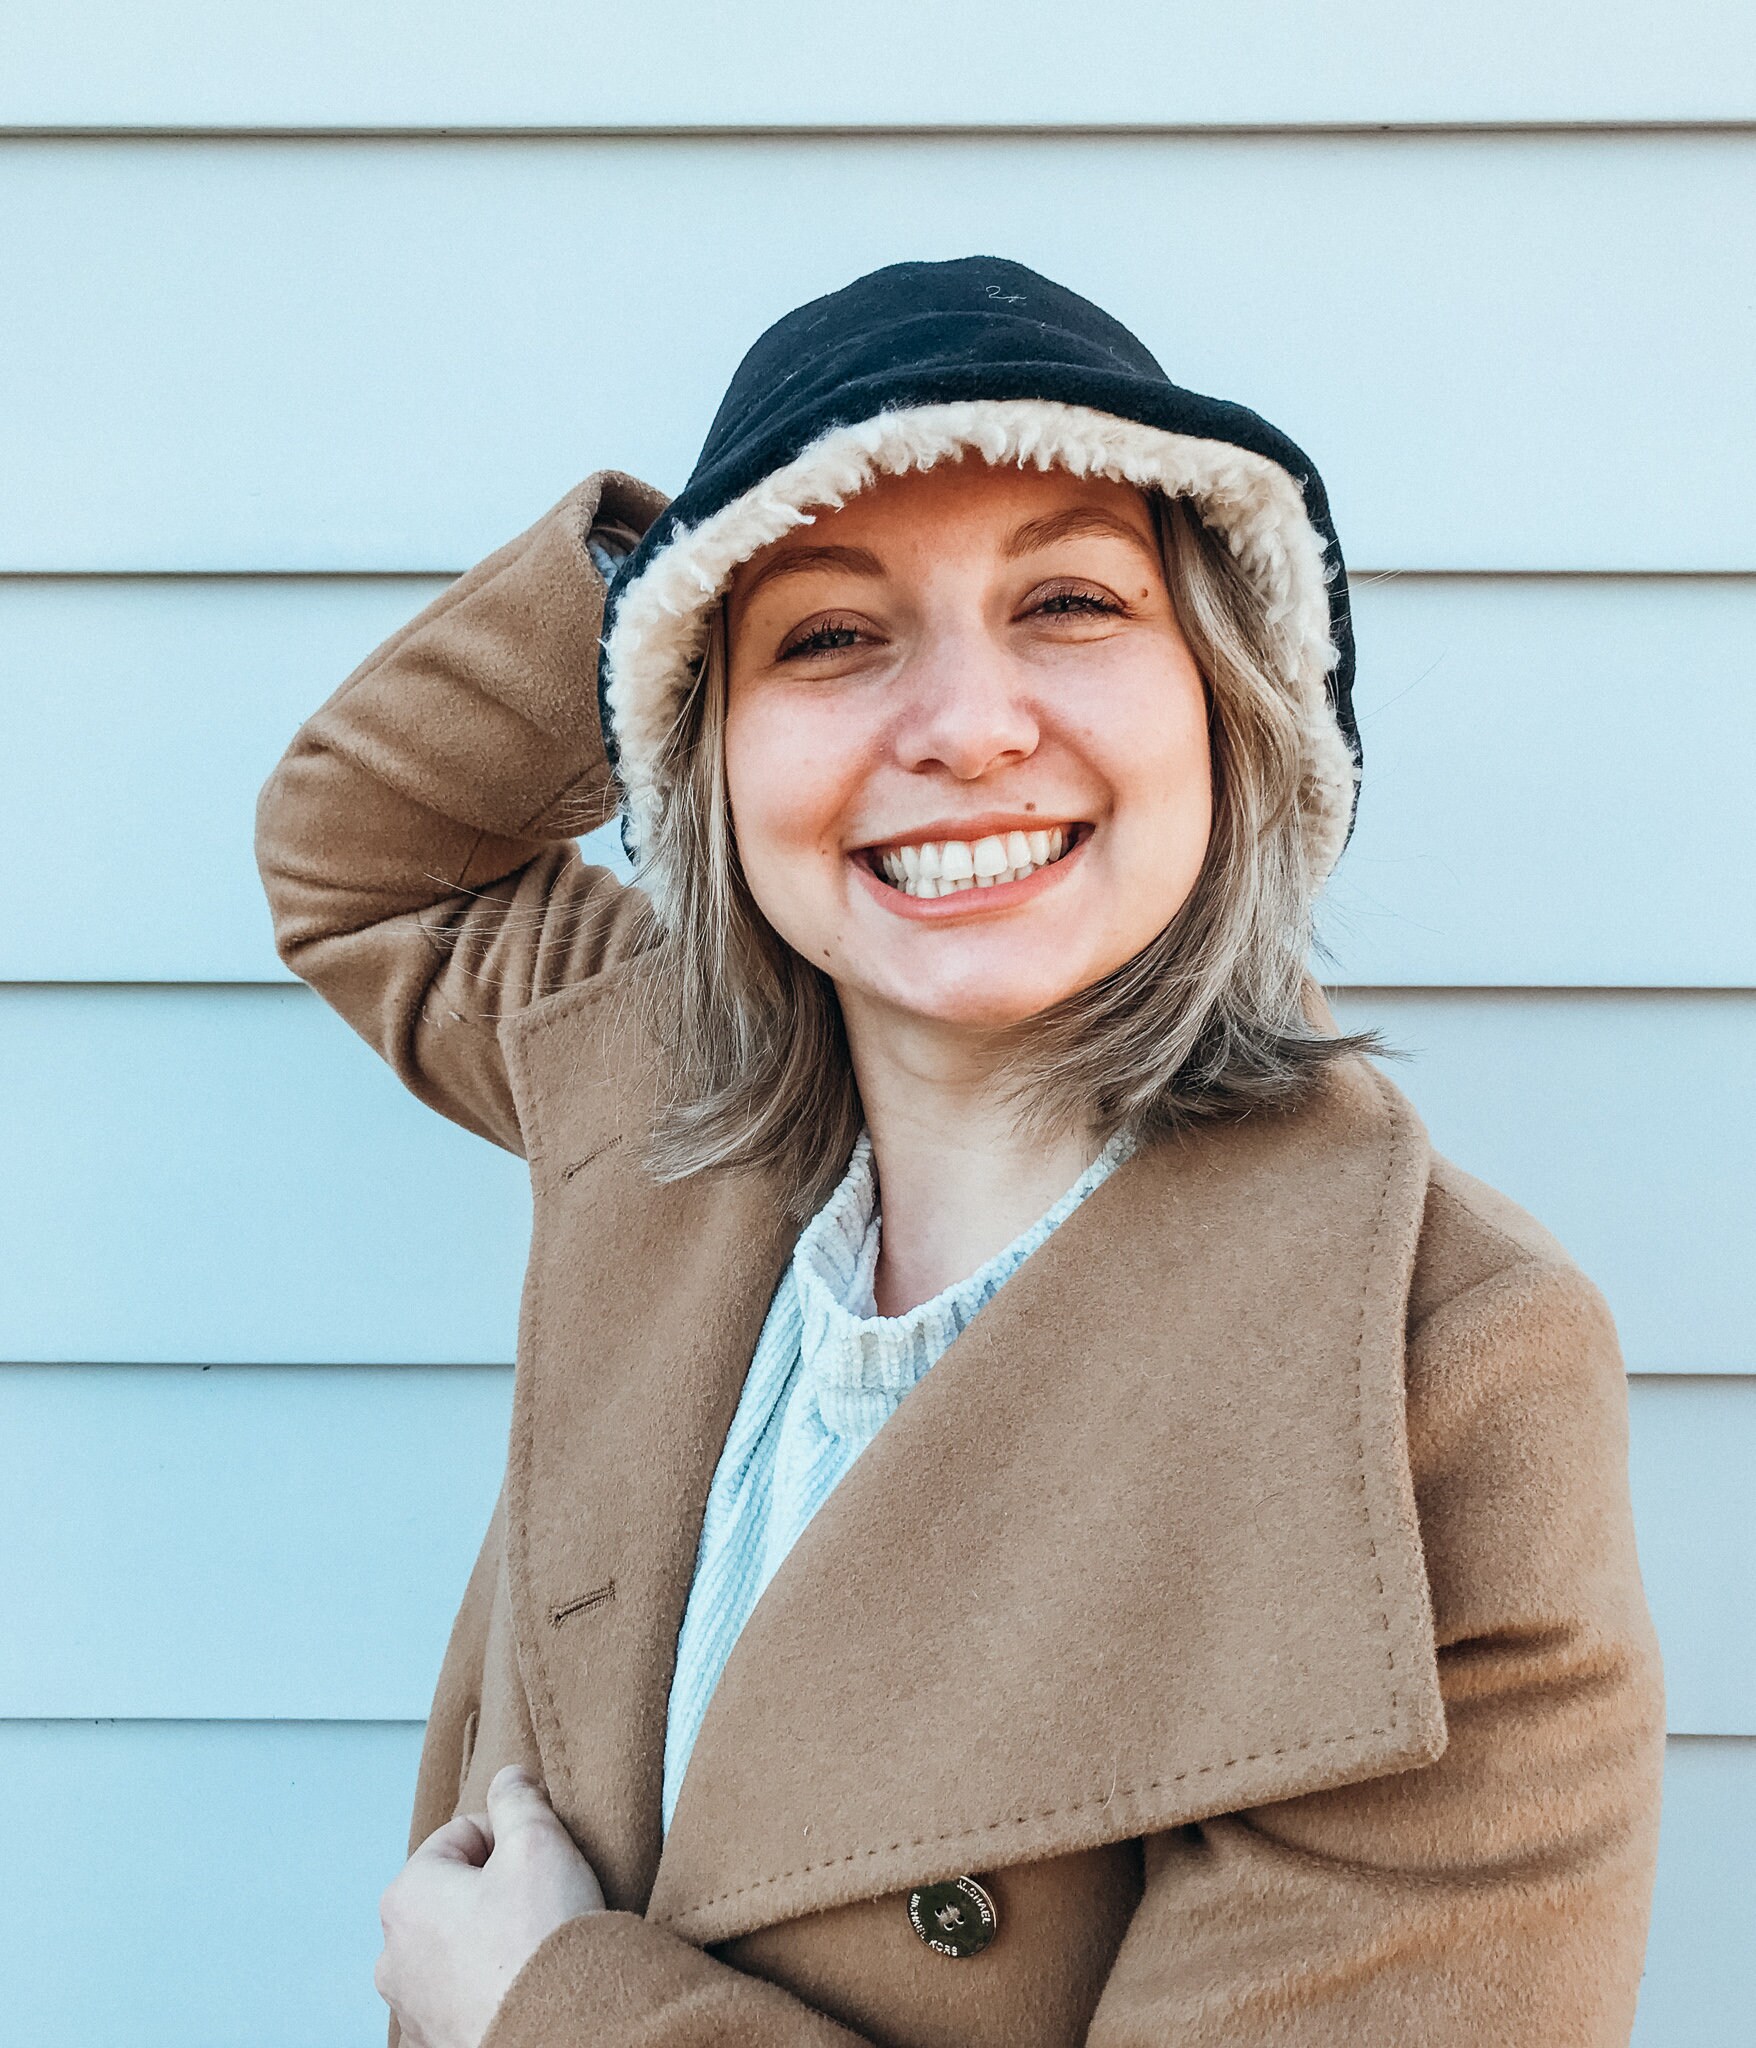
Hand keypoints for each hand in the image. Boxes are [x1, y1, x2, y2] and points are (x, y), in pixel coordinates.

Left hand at [376, 1764, 605, 2047]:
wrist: (560, 2034)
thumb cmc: (540, 1943)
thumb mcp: (538, 1842)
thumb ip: (518, 1799)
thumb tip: (509, 1779)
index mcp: (405, 1897)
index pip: (462, 1835)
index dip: (510, 1839)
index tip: (539, 1862)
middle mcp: (393, 1955)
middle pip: (456, 1892)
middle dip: (498, 1890)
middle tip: (540, 1903)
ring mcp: (411, 2006)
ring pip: (458, 1944)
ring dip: (492, 1938)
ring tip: (532, 1947)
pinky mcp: (435, 2042)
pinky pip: (462, 1993)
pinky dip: (489, 1984)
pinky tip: (522, 1985)